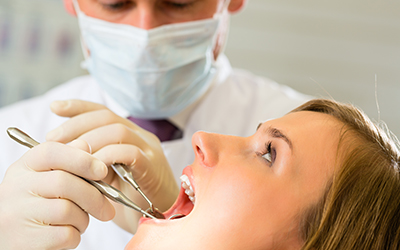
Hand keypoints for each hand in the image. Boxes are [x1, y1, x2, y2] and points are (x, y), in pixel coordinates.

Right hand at [0, 139, 114, 249]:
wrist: (11, 240)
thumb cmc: (38, 207)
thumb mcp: (45, 179)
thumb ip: (66, 162)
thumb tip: (85, 145)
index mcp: (23, 167)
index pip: (51, 152)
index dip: (82, 159)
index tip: (102, 171)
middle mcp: (14, 187)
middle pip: (64, 183)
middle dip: (94, 196)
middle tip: (108, 210)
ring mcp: (16, 215)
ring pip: (67, 210)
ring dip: (83, 219)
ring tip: (79, 223)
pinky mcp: (24, 240)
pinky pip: (65, 234)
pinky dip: (75, 236)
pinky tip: (68, 234)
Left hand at [46, 100, 178, 232]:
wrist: (158, 218)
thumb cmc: (129, 196)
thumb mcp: (104, 175)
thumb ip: (90, 161)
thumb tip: (62, 151)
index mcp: (129, 135)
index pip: (103, 112)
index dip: (78, 107)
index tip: (55, 107)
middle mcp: (141, 136)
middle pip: (107, 117)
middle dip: (76, 125)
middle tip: (53, 140)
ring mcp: (149, 149)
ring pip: (118, 131)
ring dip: (90, 141)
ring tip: (71, 154)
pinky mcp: (153, 166)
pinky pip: (130, 153)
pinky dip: (107, 157)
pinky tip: (92, 168)